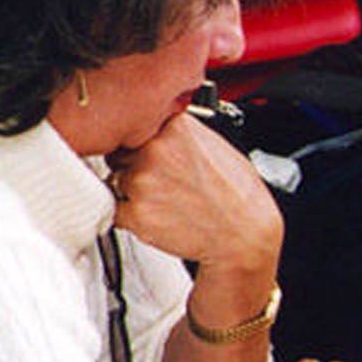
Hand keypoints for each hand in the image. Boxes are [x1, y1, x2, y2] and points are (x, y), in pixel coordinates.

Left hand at [107, 114, 280, 273]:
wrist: (246, 235)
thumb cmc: (237, 195)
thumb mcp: (215, 143)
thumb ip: (179, 133)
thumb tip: (154, 130)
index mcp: (176, 126)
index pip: (137, 128)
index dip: (143, 145)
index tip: (153, 157)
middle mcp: (156, 149)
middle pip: (121, 153)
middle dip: (135, 168)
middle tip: (164, 185)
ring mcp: (143, 181)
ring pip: (116, 182)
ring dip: (132, 193)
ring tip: (167, 203)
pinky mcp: (136, 213)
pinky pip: (115, 210)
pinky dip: (130, 217)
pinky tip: (159, 217)